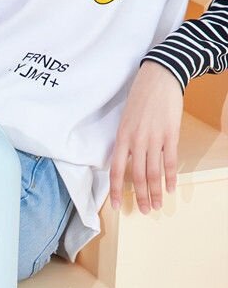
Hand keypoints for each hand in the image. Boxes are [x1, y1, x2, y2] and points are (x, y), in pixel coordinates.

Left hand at [109, 61, 182, 212]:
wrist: (160, 76)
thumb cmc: (140, 97)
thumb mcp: (125, 120)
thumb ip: (125, 141)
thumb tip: (127, 161)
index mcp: (122, 138)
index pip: (117, 171)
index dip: (117, 190)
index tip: (118, 205)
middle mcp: (137, 141)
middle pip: (137, 176)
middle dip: (141, 196)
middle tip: (144, 211)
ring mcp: (154, 138)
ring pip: (153, 171)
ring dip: (155, 191)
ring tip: (157, 205)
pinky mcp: (170, 134)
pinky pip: (170, 160)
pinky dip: (170, 176)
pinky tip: (170, 187)